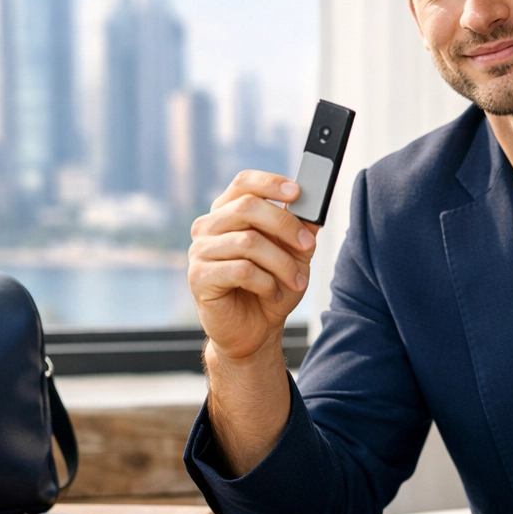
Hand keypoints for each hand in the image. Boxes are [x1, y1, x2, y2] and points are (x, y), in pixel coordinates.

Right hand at [189, 170, 319, 361]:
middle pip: (247, 207)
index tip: (298, 191)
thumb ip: (301, 229)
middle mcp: (208, 226)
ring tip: (295, 281)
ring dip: (281, 263)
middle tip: (308, 245)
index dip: (270, 182)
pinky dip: (266, 282)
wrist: (254, 331)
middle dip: (285, 225)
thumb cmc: (271, 289)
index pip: (244, 183)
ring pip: (248, 241)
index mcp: (228, 213)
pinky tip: (273, 293)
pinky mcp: (198, 277)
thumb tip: (314, 207)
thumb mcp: (294, 255)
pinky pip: (240, 269)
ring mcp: (199, 251)